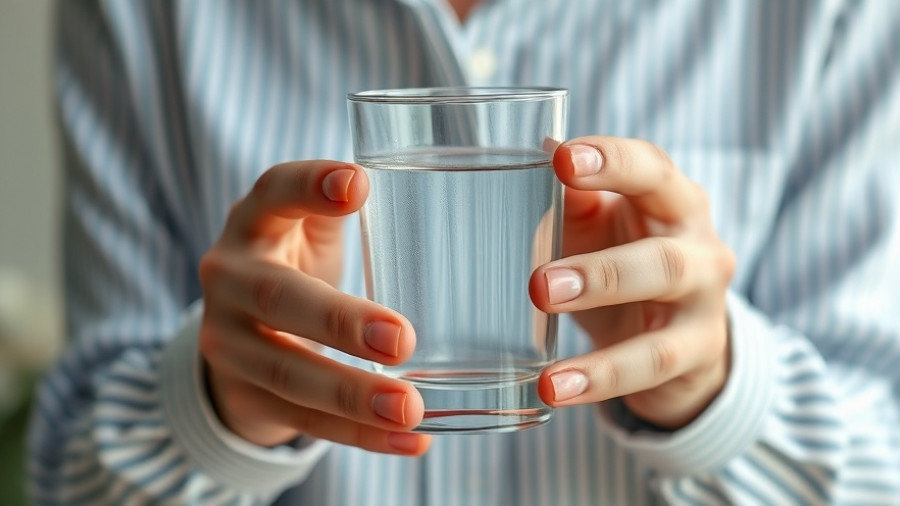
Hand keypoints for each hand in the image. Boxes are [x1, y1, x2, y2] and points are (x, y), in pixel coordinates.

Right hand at [198, 161, 429, 453]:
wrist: (235, 334)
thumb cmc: (293, 264)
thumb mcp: (307, 228)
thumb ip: (346, 212)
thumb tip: (441, 198)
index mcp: (253, 224)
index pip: (273, 193)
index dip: (309, 187)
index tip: (358, 186)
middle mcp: (230, 279)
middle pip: (277, 298)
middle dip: (340, 321)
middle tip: (401, 339)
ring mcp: (228, 344)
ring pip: (289, 373)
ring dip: (352, 395)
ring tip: (410, 406)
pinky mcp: (245, 396)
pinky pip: (305, 421)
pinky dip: (361, 435)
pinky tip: (412, 439)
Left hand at [530, 138, 735, 428]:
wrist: (680, 338)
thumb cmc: (628, 263)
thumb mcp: (602, 230)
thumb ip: (575, 201)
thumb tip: (535, 153)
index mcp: (674, 202)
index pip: (650, 170)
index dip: (611, 161)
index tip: (562, 158)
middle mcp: (701, 248)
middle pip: (663, 255)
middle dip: (601, 271)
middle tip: (539, 285)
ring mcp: (705, 304)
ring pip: (663, 319)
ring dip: (603, 328)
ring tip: (547, 339)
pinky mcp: (698, 354)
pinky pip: (650, 367)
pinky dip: (600, 378)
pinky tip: (556, 388)